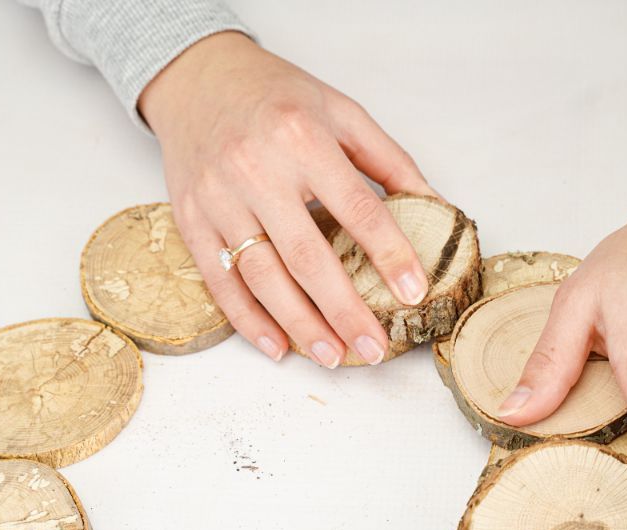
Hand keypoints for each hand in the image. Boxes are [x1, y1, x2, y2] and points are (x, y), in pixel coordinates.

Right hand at [138, 32, 436, 366]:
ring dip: (300, 324)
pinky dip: (247, 319)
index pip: (356, 207)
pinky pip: (219, 279)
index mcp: (302, 137)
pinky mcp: (189, 218)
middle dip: (345, 310)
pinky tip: (277, 345)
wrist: (196, 78)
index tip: (413, 291)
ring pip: (262, 276)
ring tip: (334, 355)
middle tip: (373, 348)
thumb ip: (388, 159)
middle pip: (308, 256)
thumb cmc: (275, 95)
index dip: (389, 254)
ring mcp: (218, 198)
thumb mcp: (340, 110)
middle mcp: (257, 169)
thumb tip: (436, 208)